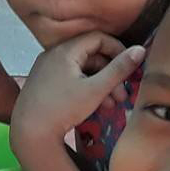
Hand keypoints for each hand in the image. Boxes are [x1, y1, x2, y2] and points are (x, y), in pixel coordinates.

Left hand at [12, 32, 145, 144]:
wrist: (28, 132)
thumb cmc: (62, 108)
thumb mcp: (96, 89)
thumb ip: (119, 69)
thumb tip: (140, 50)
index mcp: (65, 50)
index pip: (98, 38)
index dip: (118, 50)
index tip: (130, 67)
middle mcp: (53, 55)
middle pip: (91, 55)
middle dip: (111, 73)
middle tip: (123, 94)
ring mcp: (46, 69)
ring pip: (81, 70)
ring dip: (100, 84)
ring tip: (112, 104)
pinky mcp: (43, 84)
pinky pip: (69, 79)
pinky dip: (85, 88)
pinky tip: (96, 106)